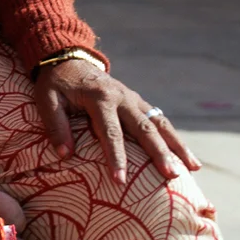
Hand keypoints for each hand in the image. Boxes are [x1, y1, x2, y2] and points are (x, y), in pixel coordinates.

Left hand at [34, 59, 199, 184]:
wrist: (68, 58)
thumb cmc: (55, 83)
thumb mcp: (47, 99)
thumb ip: (55, 125)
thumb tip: (64, 155)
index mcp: (99, 98)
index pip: (110, 132)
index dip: (116, 157)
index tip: (121, 180)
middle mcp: (122, 97)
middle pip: (145, 128)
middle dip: (160, 153)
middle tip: (172, 176)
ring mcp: (133, 98)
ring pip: (160, 123)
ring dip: (178, 146)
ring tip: (193, 168)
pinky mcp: (138, 101)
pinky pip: (160, 120)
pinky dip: (174, 137)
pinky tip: (185, 155)